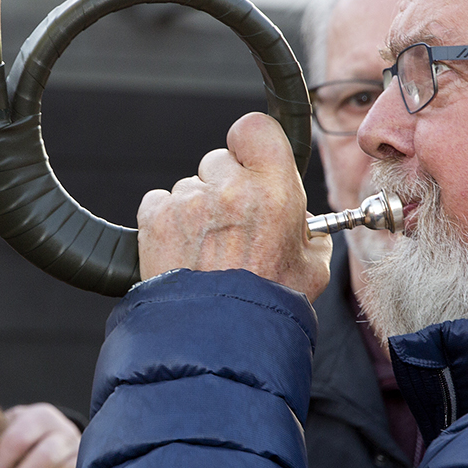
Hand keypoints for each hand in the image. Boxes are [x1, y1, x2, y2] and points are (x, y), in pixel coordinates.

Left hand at [138, 112, 331, 299]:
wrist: (217, 338)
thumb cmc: (266, 306)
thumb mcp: (311, 267)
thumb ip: (309, 232)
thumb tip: (303, 222)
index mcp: (274, 190)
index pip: (255, 129)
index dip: (250, 144)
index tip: (248, 161)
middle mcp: (229, 188)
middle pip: (218, 160)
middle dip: (223, 186)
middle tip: (230, 226)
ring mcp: (189, 202)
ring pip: (189, 187)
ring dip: (195, 210)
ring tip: (206, 250)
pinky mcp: (156, 218)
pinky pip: (159, 203)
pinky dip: (166, 223)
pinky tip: (182, 252)